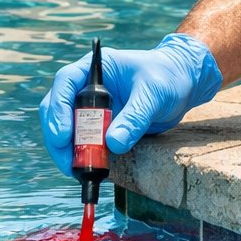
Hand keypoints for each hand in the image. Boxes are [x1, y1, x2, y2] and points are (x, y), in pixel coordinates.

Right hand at [40, 33, 222, 175]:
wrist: (183, 84)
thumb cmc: (168, 78)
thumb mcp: (153, 95)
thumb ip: (134, 118)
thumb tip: (113, 144)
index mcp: (96, 68)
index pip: (65, 82)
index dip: (58, 108)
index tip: (63, 135)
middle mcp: (88, 87)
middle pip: (58, 110)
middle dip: (59, 138)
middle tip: (68, 163)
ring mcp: (92, 108)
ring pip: (68, 131)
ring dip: (70, 152)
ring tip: (79, 172)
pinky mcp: (101, 127)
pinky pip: (85, 143)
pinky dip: (85, 157)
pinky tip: (91, 171)